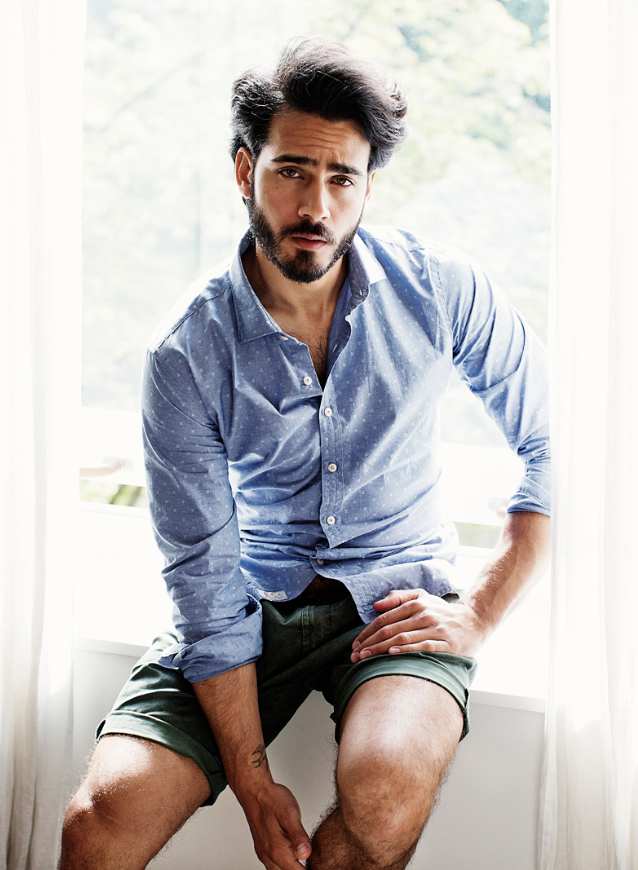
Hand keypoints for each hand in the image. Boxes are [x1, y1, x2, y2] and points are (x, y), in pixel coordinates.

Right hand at [237, 780, 311, 868]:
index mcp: (277, 850)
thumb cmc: (271, 799)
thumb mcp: (290, 814)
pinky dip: (284, 864)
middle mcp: (269, 855)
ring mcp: (264, 853)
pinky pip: (273, 865)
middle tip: (314, 862)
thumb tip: (306, 854)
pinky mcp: (262, 848)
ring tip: (305, 860)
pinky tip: (292, 855)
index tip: (320, 865)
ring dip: (292, 867)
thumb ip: (298, 835)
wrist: (254, 790)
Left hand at [350, 588, 486, 660]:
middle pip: (389, 629)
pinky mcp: (446, 643)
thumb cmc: (443, 611)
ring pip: (402, 638)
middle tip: (355, 655)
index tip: (356, 644)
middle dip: (369, 643)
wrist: (475, 620)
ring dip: (381, 649)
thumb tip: (376, 605)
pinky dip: (406, 650)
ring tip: (366, 658)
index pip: (384, 618)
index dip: (367, 632)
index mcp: (415, 604)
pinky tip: (392, 654)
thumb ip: (399, 597)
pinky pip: (422, 646)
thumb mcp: (423, 597)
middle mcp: (424, 614)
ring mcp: (435, 629)